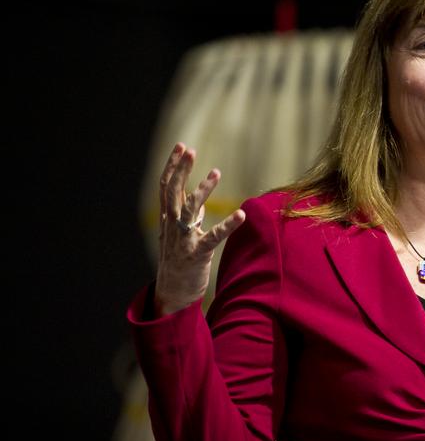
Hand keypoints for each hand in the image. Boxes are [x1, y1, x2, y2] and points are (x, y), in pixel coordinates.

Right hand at [154, 143, 244, 315]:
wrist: (172, 295)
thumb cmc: (179, 263)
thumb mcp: (180, 237)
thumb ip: (187, 219)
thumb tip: (196, 204)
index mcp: (169, 220)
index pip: (167, 187)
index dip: (173, 166)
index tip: (181, 146)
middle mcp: (172, 227)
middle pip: (173, 192)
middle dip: (180, 169)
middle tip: (189, 149)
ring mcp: (183, 240)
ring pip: (190, 210)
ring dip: (202, 190)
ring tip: (216, 172)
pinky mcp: (197, 255)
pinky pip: (213, 238)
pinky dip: (227, 226)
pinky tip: (241, 215)